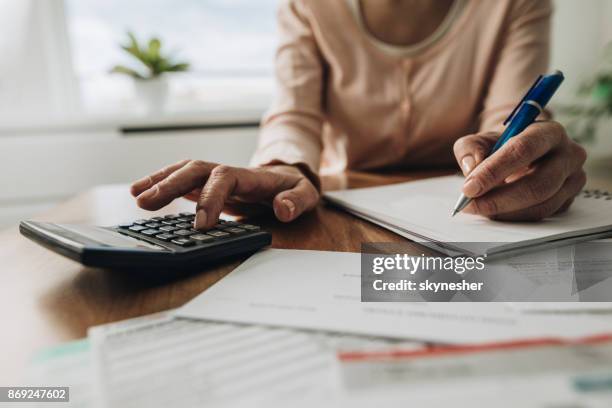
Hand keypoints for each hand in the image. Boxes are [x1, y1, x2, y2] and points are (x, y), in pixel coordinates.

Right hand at [130, 160, 319, 228]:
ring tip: (135, 195)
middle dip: (170, 184)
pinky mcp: (206, 184)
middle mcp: (228, 172)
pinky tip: (139, 192)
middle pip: (195, 170)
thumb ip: (297, 201)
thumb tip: (283, 209)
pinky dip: (159, 182)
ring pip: (183, 171)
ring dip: (159, 180)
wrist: (288, 180)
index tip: (201, 225)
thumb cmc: (295, 189)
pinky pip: (180, 179)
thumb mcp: (306, 195)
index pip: (224, 179)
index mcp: (250, 176)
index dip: (210, 198)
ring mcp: (214, 176)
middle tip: (146, 203)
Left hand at [453, 121, 586, 220]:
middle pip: (537, 184)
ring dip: (504, 212)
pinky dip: (514, 217)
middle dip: (498, 199)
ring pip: (540, 205)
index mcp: (549, 132)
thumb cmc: (502, 146)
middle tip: (470, 205)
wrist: (523, 154)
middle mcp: (569, 155)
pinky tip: (494, 213)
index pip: (523, 150)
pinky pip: (542, 215)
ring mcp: (573, 180)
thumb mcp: (481, 140)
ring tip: (478, 208)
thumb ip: (470, 149)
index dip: (494, 171)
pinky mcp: (569, 200)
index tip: (469, 188)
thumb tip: (471, 168)